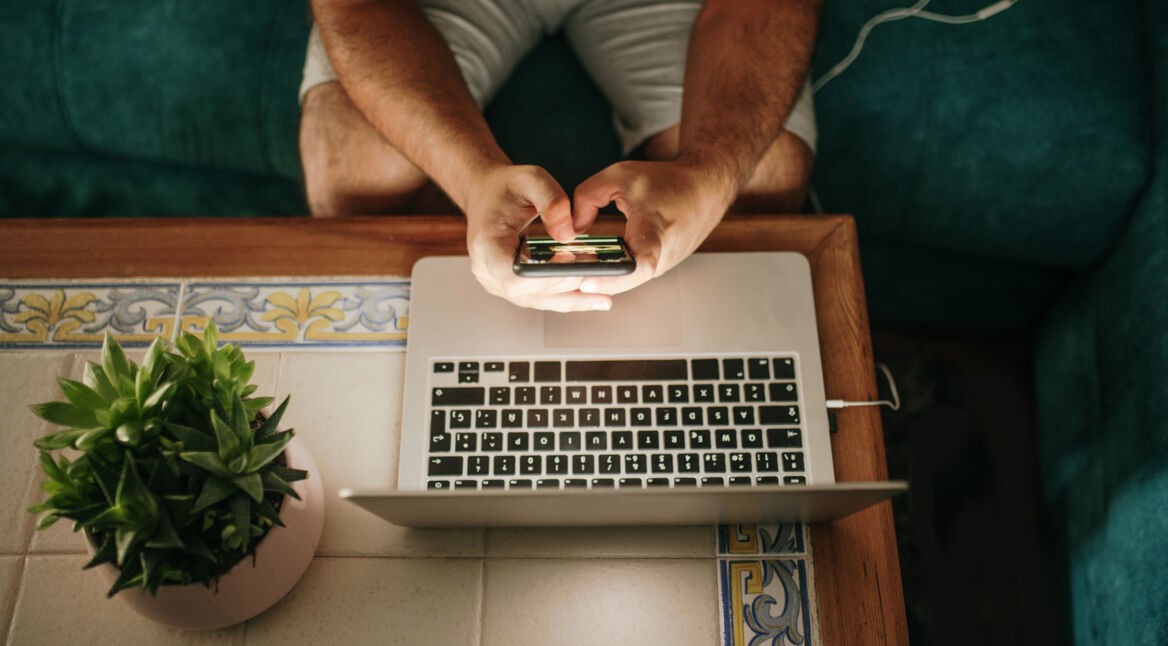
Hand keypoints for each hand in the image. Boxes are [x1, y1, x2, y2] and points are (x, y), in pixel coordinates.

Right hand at [463, 164, 614, 311]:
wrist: (486, 193)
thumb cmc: (505, 187)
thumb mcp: (530, 179)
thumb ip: (552, 202)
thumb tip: (568, 235)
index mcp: (486, 242)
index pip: (513, 275)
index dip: (543, 276)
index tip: (571, 263)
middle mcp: (486, 268)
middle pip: (528, 293)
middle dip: (565, 288)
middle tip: (600, 279)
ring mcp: (495, 281)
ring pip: (536, 300)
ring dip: (570, 300)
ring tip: (603, 298)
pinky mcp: (508, 286)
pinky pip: (537, 297)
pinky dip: (564, 297)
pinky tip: (590, 296)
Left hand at [571, 158, 736, 296]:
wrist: (704, 189)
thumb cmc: (666, 182)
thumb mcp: (620, 176)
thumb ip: (587, 197)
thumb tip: (572, 228)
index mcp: (655, 229)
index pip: (637, 263)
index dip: (611, 276)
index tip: (586, 281)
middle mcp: (663, 255)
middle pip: (623, 280)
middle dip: (592, 280)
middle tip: (562, 277)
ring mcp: (663, 267)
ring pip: (625, 281)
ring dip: (600, 278)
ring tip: (572, 270)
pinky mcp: (660, 269)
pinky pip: (632, 276)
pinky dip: (613, 272)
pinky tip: (594, 265)